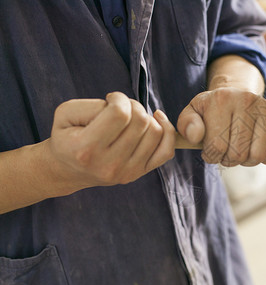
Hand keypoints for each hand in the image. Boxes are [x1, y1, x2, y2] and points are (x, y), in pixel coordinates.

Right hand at [49, 92, 174, 188]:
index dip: (119, 98)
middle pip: (140, 121)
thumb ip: (93, 106)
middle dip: (133, 105)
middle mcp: (109, 165)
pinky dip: (166, 130)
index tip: (111, 99)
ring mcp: (127, 172)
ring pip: (156, 132)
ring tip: (130, 118)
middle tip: (120, 108)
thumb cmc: (67, 137)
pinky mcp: (140, 173)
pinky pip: (166, 150)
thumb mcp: (66, 114)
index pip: (120, 114)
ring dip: (146, 117)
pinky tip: (156, 120)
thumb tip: (124, 108)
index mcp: (87, 149)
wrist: (69, 170)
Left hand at [177, 87, 265, 166]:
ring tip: (240, 150)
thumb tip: (196, 136)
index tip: (210, 150)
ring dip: (247, 161)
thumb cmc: (211, 110)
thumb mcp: (192, 113)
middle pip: (238, 153)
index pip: (217, 146)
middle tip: (226, 151)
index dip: (211, 156)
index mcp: (221, 99)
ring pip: (258, 155)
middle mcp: (246, 100)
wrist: (235, 94)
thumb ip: (187, 125)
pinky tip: (257, 149)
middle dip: (228, 159)